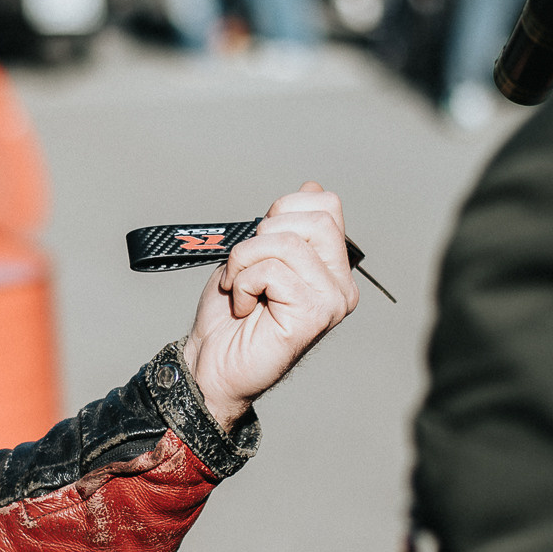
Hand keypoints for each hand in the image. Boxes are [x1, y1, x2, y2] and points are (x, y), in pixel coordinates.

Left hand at [181, 184, 358, 431]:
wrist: (210, 362)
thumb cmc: (230, 315)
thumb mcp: (255, 255)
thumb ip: (285, 226)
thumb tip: (310, 189)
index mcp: (331, 265)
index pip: (326, 204)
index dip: (282, 210)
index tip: (259, 241)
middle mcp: (341, 283)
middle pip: (315, 217)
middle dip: (264, 233)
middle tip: (245, 266)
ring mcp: (332, 300)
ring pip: (288, 242)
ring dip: (246, 259)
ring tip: (239, 287)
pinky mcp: (314, 315)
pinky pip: (273, 271)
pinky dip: (243, 282)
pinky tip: (243, 306)